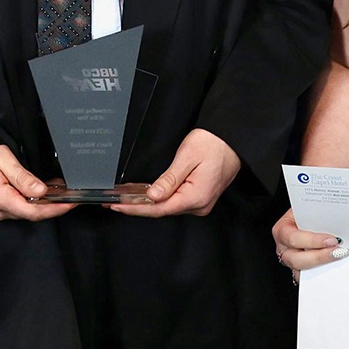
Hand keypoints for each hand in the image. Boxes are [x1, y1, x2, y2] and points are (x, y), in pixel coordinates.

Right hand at [0, 145, 74, 222]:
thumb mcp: (3, 158)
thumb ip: (23, 177)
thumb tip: (41, 192)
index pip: (32, 212)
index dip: (54, 209)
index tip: (70, 204)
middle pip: (29, 214)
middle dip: (51, 204)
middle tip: (66, 191)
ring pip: (22, 213)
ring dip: (40, 203)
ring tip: (54, 188)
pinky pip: (14, 211)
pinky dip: (27, 203)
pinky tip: (36, 193)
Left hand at [111, 128, 242, 217]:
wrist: (232, 139)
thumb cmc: (213, 143)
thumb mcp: (187, 157)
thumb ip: (169, 179)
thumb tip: (152, 196)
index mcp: (196, 197)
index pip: (159, 209)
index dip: (135, 209)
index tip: (118, 206)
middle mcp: (200, 205)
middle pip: (162, 210)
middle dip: (138, 206)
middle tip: (115, 201)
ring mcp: (201, 202)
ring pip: (169, 207)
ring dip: (147, 203)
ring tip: (126, 198)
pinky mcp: (201, 197)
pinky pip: (176, 201)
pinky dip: (160, 199)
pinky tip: (146, 195)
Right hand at [272, 207, 348, 282]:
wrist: (305, 215)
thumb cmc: (307, 211)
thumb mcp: (309, 208)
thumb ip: (319, 214)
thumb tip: (339, 217)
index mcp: (282, 229)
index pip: (294, 238)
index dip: (313, 241)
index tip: (332, 240)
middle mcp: (283, 247)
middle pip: (296, 259)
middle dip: (319, 256)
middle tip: (338, 251)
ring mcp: (290, 259)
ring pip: (300, 271)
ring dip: (321, 266)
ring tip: (337, 258)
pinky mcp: (299, 268)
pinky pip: (307, 276)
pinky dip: (319, 274)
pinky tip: (333, 268)